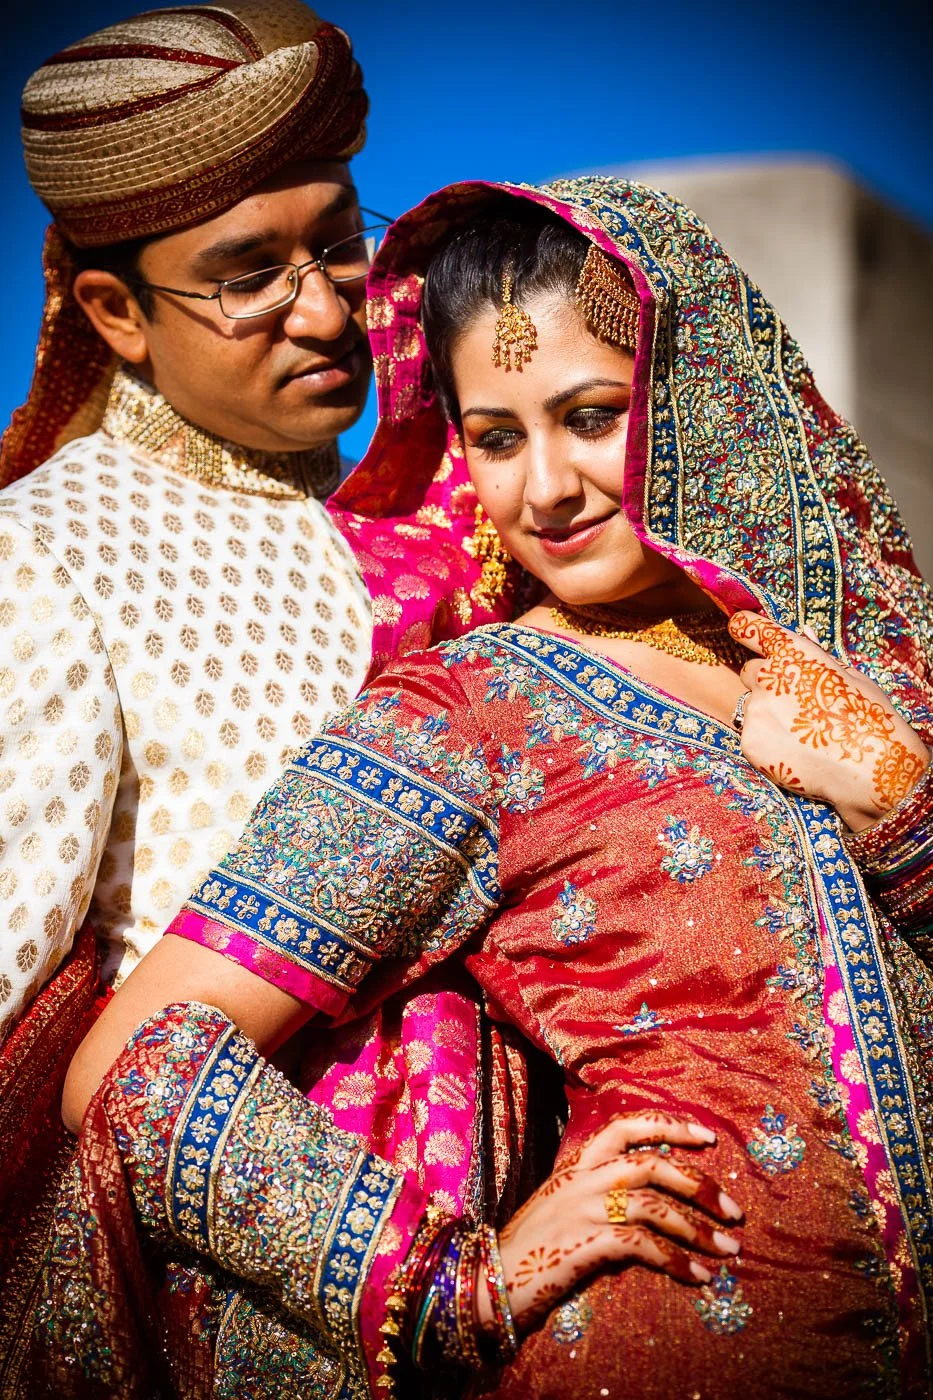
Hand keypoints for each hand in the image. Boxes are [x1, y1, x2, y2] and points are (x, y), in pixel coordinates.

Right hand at [483, 1110, 742, 1333]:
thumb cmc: (531, 1248)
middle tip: (734, 1210)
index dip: (669, 1126)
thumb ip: (598, 1193)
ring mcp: (582, 1208)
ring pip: (653, 1204)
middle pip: (650, 1164)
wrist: (489, 1281)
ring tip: (728, 1249)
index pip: (625, 1127)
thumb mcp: (562, 1206)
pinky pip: (643, 1245)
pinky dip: (676, 1260)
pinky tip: (698, 1276)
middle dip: (699, 1184)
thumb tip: (651, 1197)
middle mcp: (581, 1179)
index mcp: (576, 1165)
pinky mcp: (584, 1243)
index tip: (708, 1137)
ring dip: (698, 1228)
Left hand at [729, 611, 928, 831]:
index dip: (744, 627)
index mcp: (793, 653)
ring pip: (751, 707)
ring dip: (768, 715)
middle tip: (795, 703)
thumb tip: (804, 632)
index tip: (739, 627)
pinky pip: (752, 736)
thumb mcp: (850, 676)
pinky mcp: (750, 742)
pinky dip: (767, 743)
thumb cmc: (869, 718)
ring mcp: (756, 711)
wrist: (869, 768)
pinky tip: (796, 752)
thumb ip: (818, 655)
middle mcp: (768, 677)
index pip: (751, 627)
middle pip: (749, 672)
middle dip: (766, 683)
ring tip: (802, 734)